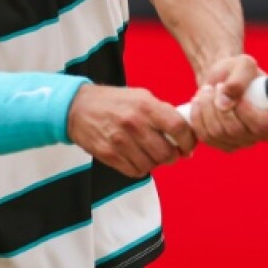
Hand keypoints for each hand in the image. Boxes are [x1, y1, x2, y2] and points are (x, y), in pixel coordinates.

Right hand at [67, 84, 196, 177]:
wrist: (78, 108)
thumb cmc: (114, 101)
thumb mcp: (141, 96)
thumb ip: (162, 112)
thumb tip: (184, 131)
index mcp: (146, 106)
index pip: (178, 127)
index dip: (188, 140)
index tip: (188, 145)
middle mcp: (134, 123)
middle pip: (167, 152)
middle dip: (173, 156)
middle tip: (171, 152)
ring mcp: (120, 141)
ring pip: (151, 165)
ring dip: (155, 162)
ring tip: (151, 153)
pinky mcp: (109, 155)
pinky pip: (135, 171)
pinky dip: (140, 168)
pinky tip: (137, 157)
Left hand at [189, 54, 267, 152]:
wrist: (223, 79)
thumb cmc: (238, 71)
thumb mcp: (243, 64)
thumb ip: (238, 79)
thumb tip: (224, 102)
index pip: (262, 126)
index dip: (245, 112)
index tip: (233, 93)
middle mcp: (263, 134)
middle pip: (235, 130)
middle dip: (219, 106)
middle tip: (216, 86)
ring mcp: (244, 142)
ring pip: (218, 133)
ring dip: (206, 108)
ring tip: (207, 90)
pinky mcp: (225, 145)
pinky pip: (206, 137)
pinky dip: (197, 117)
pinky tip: (199, 102)